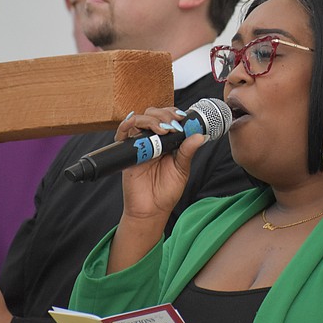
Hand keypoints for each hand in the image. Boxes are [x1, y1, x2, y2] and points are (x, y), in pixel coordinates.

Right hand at [106, 106, 207, 273]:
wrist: (152, 210)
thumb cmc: (166, 191)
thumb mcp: (182, 170)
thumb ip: (188, 151)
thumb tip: (200, 135)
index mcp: (167, 142)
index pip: (168, 118)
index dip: (174, 113)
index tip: (182, 117)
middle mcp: (152, 140)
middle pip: (153, 114)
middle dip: (164, 114)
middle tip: (173, 125)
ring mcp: (139, 144)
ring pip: (139, 119)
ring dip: (151, 119)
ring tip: (162, 130)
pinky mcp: (127, 152)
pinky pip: (123, 133)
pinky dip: (128, 125)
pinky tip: (138, 127)